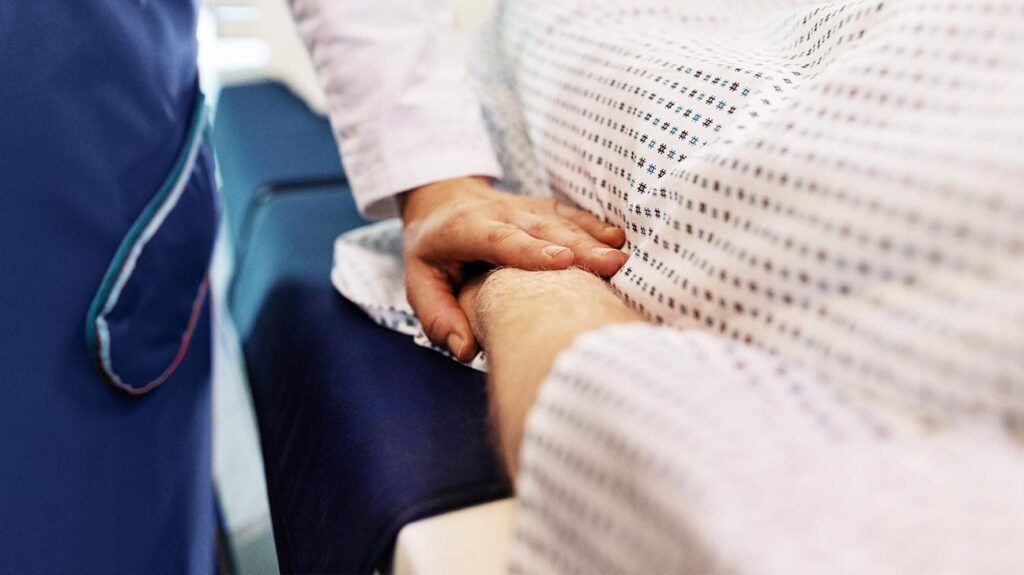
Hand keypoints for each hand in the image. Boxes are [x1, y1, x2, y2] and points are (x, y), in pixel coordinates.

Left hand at [400, 176, 626, 361]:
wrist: (442, 201)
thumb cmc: (432, 252)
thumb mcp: (419, 283)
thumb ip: (439, 317)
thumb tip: (467, 351)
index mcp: (463, 229)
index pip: (499, 238)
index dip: (531, 249)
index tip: (562, 262)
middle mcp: (498, 213)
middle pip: (540, 229)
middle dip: (576, 246)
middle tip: (609, 265)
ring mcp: (523, 208)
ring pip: (560, 221)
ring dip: (591, 239)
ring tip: (620, 259)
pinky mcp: (542, 209)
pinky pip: (570, 214)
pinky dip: (594, 226)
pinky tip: (618, 239)